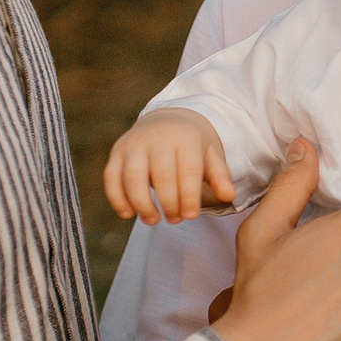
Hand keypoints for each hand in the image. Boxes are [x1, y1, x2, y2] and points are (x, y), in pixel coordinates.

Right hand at [104, 108, 233, 224]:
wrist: (166, 119)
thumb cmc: (192, 145)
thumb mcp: (210, 154)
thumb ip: (219, 176)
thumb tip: (229, 196)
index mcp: (185, 138)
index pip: (187, 171)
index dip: (188, 197)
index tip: (190, 216)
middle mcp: (157, 138)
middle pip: (161, 176)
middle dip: (168, 203)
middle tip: (175, 219)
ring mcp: (134, 144)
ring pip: (132, 178)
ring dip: (142, 204)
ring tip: (153, 220)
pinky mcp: (117, 152)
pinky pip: (111, 177)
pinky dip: (117, 198)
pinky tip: (128, 214)